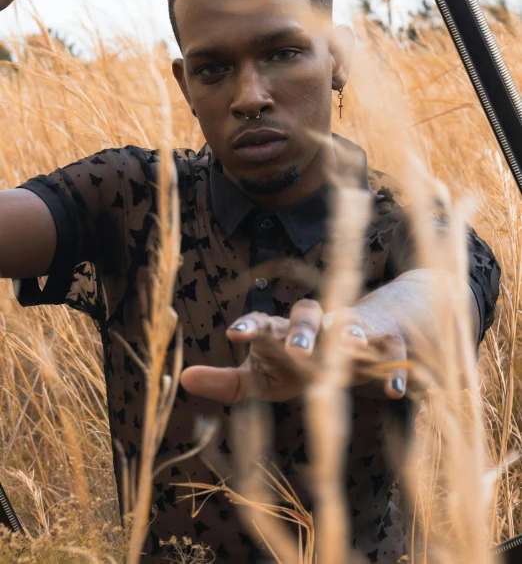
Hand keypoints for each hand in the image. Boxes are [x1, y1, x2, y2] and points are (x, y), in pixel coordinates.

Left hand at [180, 299, 407, 403]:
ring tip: (351, 344)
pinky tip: (395, 392)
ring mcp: (352, 330)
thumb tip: (182, 379)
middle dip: (300, 329)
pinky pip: (390, 353)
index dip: (251, 326)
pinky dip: (394, 370)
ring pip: (351, 323)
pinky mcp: (384, 344)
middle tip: (292, 349)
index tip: (233, 334)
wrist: (362, 339)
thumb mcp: (265, 377)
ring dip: (351, 332)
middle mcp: (316, 325)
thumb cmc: (302, 363)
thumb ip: (228, 382)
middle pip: (306, 314)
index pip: (264, 323)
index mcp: (283, 332)